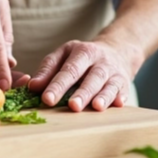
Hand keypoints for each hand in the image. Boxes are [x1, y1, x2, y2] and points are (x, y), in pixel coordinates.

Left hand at [29, 38, 143, 111]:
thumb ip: (48, 70)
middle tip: (72, 106)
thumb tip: (32, 86)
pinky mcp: (124, 84)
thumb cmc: (83, 58)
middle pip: (91, 77)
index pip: (69, 70)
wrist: (117, 50)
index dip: (58, 85)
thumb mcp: (64, 55)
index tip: (47, 99)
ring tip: (96, 107)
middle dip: (82, 92)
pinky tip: (119, 104)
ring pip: (109, 85)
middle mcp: (100, 61)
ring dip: (103, 96)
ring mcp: (114, 73)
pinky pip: (123, 91)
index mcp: (82, 52)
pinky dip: (121, 97)